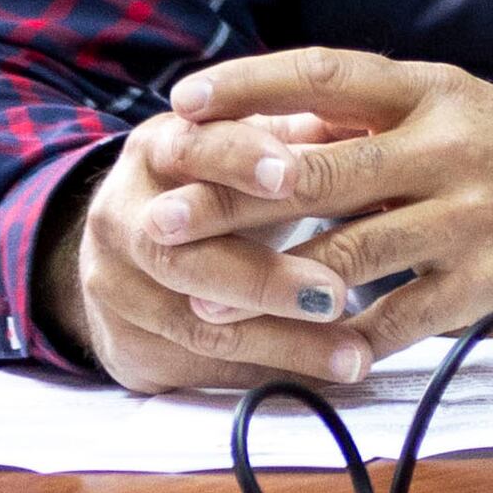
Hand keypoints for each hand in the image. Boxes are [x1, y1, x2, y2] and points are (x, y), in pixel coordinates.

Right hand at [42, 105, 377, 394]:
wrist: (137, 245)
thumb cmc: (226, 180)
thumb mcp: (251, 143)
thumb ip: (305, 133)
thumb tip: (377, 116)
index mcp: (159, 149)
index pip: (192, 150)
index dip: (239, 161)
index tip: (292, 175)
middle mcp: (121, 216)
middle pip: (180, 254)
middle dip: (262, 278)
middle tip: (336, 295)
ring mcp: (114, 287)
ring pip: (195, 323)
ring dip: (281, 341)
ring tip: (353, 356)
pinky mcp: (126, 345)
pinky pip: (200, 367)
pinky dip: (267, 371)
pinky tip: (322, 376)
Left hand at [91, 49, 492, 384]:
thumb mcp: (460, 114)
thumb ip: (374, 119)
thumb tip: (263, 118)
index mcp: (437, 94)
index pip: (328, 74)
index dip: (249, 86)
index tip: (181, 104)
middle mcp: (451, 147)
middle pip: (319, 170)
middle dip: (230, 198)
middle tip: (163, 220)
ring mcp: (471, 218)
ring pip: (347, 254)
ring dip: (269, 288)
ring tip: (208, 310)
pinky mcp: (489, 283)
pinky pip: (398, 319)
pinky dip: (347, 342)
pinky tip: (309, 357)